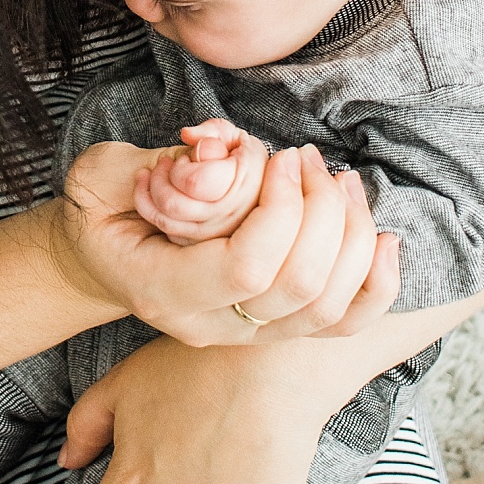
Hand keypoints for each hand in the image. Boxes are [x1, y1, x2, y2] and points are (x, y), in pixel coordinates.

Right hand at [62, 137, 399, 346]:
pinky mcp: (274, 326)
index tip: (281, 157)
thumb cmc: (100, 209)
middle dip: (321, 211)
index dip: (280, 208)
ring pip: (328, 307)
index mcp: (163, 291)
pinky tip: (384, 238)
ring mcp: (245, 334)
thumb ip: (156, 164)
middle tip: (307, 158)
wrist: (99, 258)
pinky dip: (375, 283)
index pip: (247, 269)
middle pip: (299, 288)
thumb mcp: (101, 174)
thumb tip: (216, 148)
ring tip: (338, 180)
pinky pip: (342, 322)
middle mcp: (210, 325)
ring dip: (351, 235)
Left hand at [134, 120, 266, 241]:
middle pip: (174, 204)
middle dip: (159, 180)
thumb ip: (212, 130)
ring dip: (149, 194)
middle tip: (164, 164)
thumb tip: (188, 135)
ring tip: (153, 174)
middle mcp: (232, 215)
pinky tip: (154, 192)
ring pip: (166, 222)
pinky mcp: (204, 245)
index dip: (180, 168)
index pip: (194, 182)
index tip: (184, 158)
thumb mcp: (231, 135)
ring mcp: (218, 235)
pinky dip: (153, 212)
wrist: (259, 185)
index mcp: (244, 183)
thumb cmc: (238, 154)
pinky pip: (169, 234)